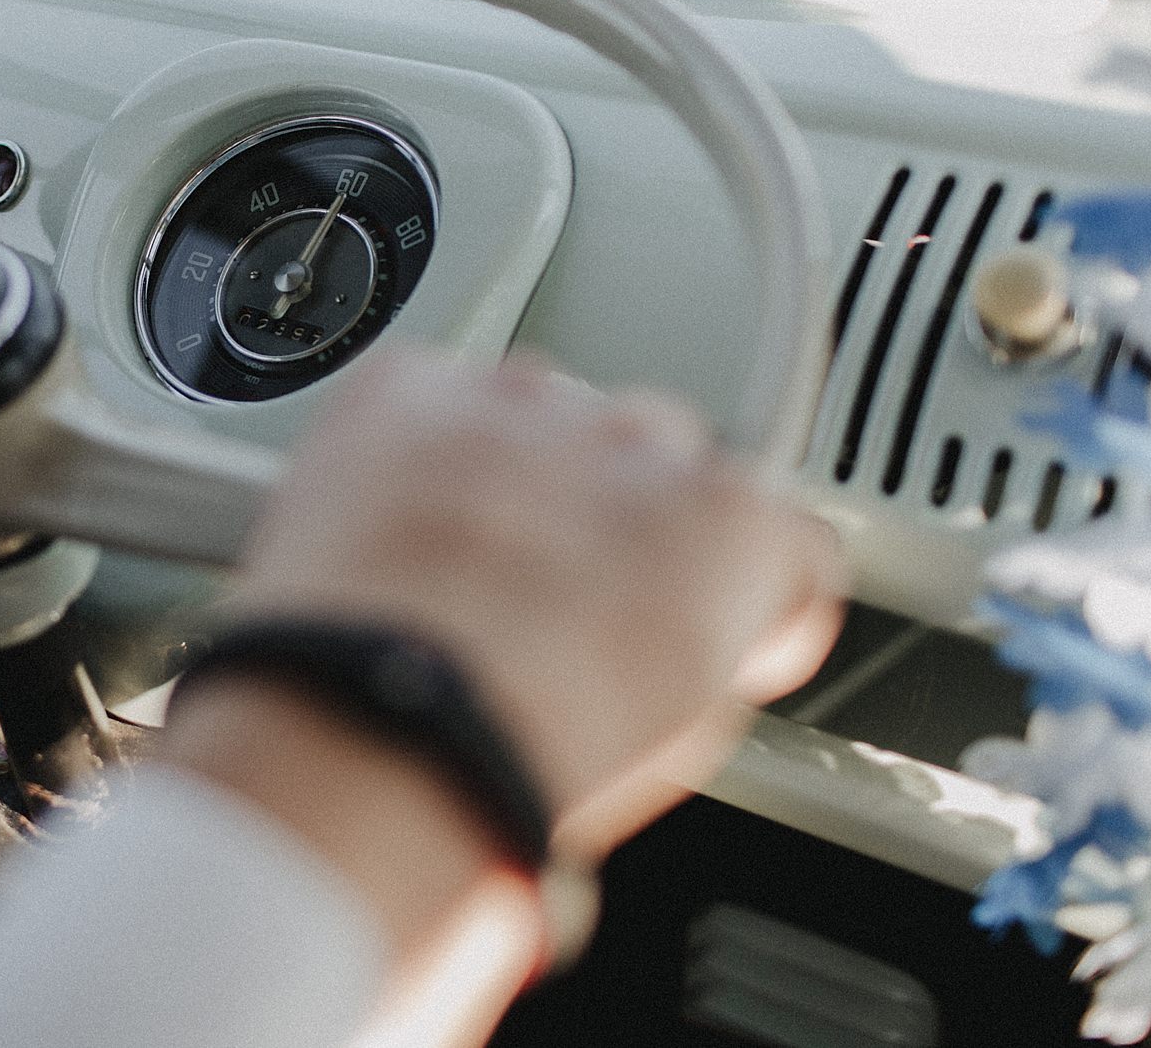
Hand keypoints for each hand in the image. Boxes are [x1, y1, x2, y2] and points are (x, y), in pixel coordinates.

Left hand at [208, 345, 845, 861]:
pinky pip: (435, 399)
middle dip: (627, 521)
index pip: (788, 539)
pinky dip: (421, 450)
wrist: (362, 733)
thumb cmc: (511, 757)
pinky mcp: (411, 392)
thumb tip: (686, 649)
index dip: (752, 600)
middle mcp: (636, 443)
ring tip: (467, 578)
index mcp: (729, 529)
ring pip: (546, 419)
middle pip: (660, 461)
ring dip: (525, 477)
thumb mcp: (670, 743)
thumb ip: (703, 654)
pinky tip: (399, 530)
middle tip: (569, 610)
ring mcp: (521, 407)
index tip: (719, 632)